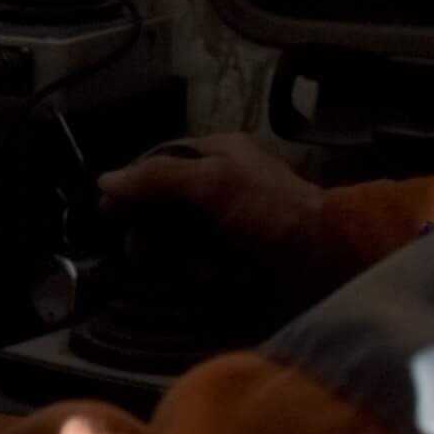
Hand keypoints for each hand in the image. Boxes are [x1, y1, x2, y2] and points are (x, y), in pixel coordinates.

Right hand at [95, 133, 338, 291]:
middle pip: (168, 203)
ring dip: (183, 256)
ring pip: (184, 237)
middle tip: (141, 253)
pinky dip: (206, 272)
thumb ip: (158, 178)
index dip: (133, 184)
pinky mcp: (244, 256)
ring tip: (195, 268)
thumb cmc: (269, 210)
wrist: (327, 257)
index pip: (161, 161)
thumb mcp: (211, 183)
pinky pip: (207, 262)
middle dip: (155, 229)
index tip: (109, 211)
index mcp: (219, 154)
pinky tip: (215, 279)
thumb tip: (106, 181)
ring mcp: (235, 222)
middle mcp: (225, 183)